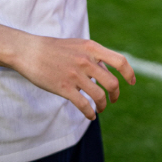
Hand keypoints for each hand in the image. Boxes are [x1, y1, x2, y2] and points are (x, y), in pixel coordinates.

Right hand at [11, 36, 135, 120]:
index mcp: (91, 48)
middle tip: (112, 100)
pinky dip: (90, 113)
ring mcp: (75, 75)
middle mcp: (86, 61)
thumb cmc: (54, 49)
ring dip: (103, 106)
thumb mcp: (78, 45)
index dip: (129, 73)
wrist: (29, 51)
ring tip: (100, 109)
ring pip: (99, 96)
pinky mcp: (64, 88)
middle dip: (115, 95)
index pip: (120, 61)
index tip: (132, 82)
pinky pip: (84, 105)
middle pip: (112, 83)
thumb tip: (107, 71)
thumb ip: (93, 56)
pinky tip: (90, 115)